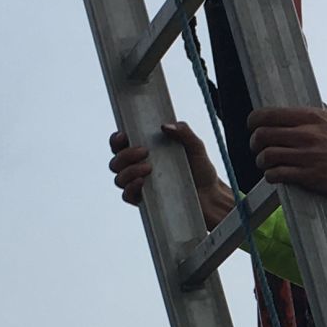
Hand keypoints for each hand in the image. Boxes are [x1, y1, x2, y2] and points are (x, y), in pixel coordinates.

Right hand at [108, 120, 233, 227]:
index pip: (121, 144)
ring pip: (119, 177)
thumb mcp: (195, 146)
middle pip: (116, 160)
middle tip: (144, 151)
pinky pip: (127, 195)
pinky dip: (130, 188)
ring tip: (148, 168)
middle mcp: (138, 167)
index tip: (124, 135)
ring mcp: (140, 185)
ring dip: (128, 171)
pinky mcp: (144, 201)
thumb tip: (165, 125)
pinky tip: (142, 182)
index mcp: (146, 151)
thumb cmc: (201, 170)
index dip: (116, 139)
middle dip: (125, 154)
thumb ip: (183, 132)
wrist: (210, 195)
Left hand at [248, 104, 326, 198]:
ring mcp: (307, 156)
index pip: (268, 114)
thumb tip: (297, 110)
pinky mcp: (310, 176)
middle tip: (258, 149)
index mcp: (312, 117)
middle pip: (262, 135)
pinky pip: (277, 174)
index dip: (254, 122)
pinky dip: (271, 176)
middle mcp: (306, 134)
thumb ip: (315, 114)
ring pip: (266, 156)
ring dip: (262, 161)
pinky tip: (276, 176)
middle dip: (255, 143)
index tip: (253, 127)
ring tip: (267, 164)